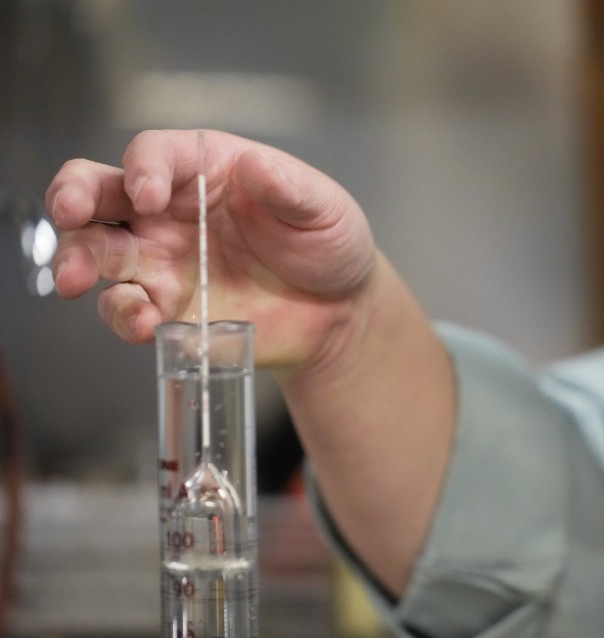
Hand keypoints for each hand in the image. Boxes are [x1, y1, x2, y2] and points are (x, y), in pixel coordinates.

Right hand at [46, 129, 376, 368]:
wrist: (341, 310)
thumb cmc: (329, 244)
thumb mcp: (322, 209)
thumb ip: (289, 190)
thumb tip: (255, 166)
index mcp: (205, 169)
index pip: (154, 154)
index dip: (143, 168)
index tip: (150, 195)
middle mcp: (170, 211)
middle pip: (98, 192)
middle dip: (72, 197)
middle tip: (69, 213)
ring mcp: (162, 260)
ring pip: (95, 251)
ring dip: (78, 261)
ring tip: (80, 281)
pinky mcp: (168, 309)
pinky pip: (127, 309)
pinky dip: (123, 315)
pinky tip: (143, 323)